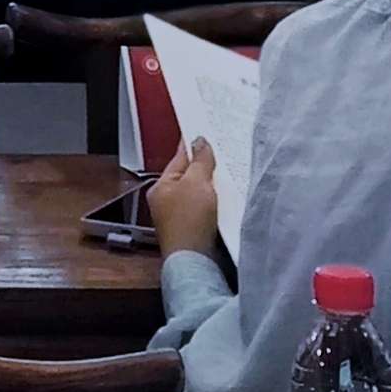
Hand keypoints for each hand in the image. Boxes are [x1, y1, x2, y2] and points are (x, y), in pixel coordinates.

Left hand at [149, 137, 224, 261]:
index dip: (192, 144)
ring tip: (228, 174)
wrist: (195, 260)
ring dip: (212, 185)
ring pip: (199, 192)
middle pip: (189, 176)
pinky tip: (227, 199)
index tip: (202, 131)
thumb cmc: (189, 222)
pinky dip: (216, 202)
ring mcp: (180, 216)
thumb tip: (200, 142)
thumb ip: (200, 162)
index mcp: (162, 185)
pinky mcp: (195, 229)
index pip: (178, 158)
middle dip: (205, 166)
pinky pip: (206, 208)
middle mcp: (167, 200)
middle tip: (223, 153)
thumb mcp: (196, 184)